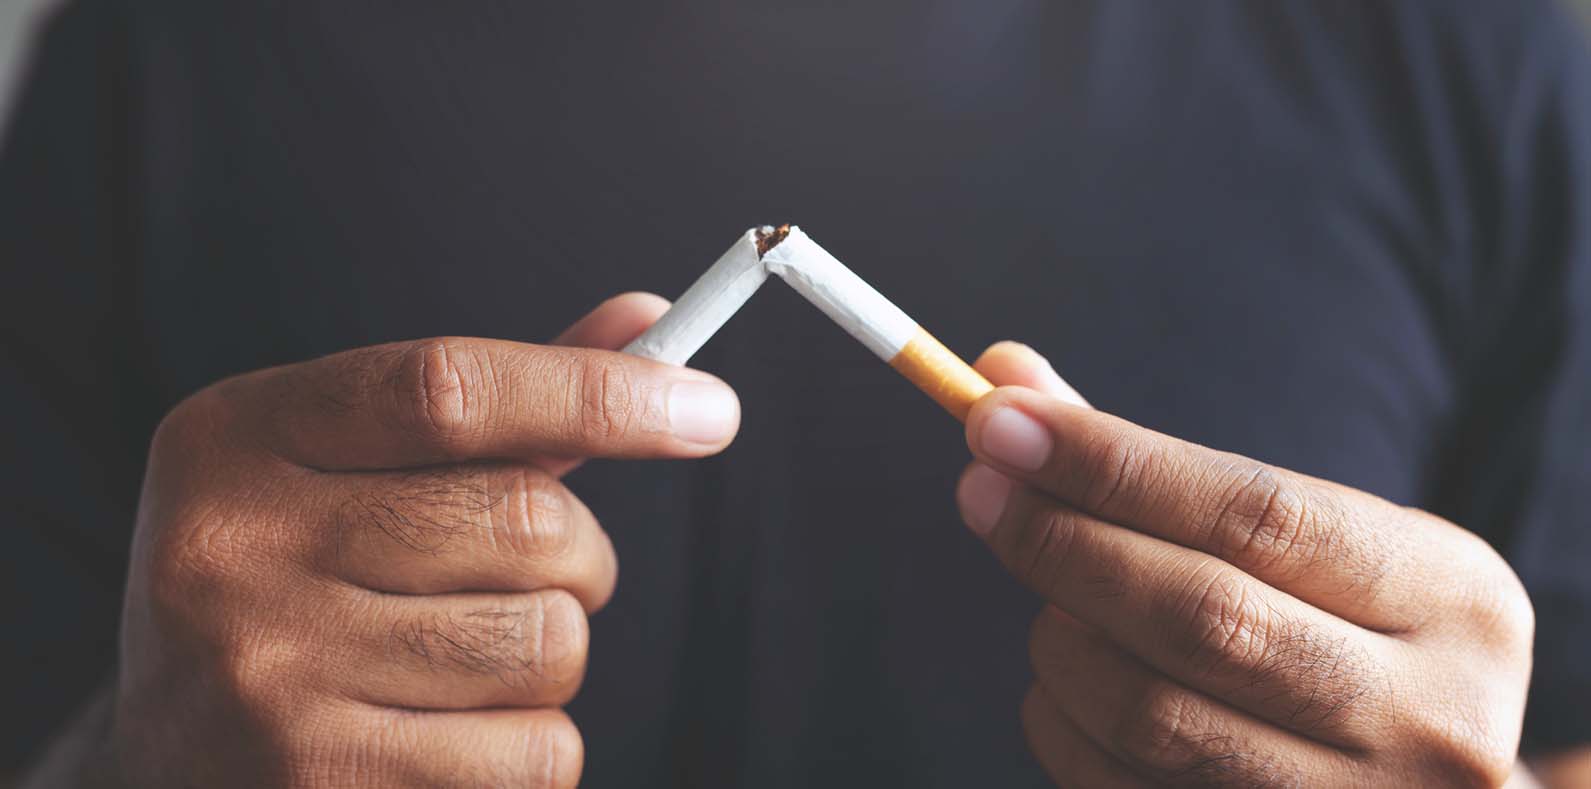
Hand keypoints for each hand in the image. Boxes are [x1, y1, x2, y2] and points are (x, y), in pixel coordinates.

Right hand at [110, 293, 738, 786]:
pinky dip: (531, 747)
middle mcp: (234, 548)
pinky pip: (537, 754)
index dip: (600, 394)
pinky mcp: (321, 783)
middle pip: (531, 524)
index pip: (451, 391)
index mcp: (240, 438)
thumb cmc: (296, 589)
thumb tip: (649, 323)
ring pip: (550, 644)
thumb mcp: (350, 473)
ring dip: (550, 654)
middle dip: (579, 554)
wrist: (172, 758)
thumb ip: (501, 407)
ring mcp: (267, 676)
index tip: (710, 409)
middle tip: (538, 573)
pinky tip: (448, 738)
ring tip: (466, 664)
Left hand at [957, 343, 1533, 786]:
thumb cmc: (1339, 632)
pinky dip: (1061, 722)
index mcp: (1453, 599)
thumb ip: (1157, 466)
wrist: (1410, 776)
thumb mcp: (1303, 540)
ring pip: (1152, 716)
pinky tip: (1064, 683)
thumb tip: (1004, 385)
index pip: (1256, 514)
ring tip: (1050, 602)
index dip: (1114, 466)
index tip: (1001, 423)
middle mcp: (1428, 717)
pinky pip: (1119, 787)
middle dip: (1065, 543)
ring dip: (1061, 642)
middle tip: (982, 494)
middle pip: (1203, 618)